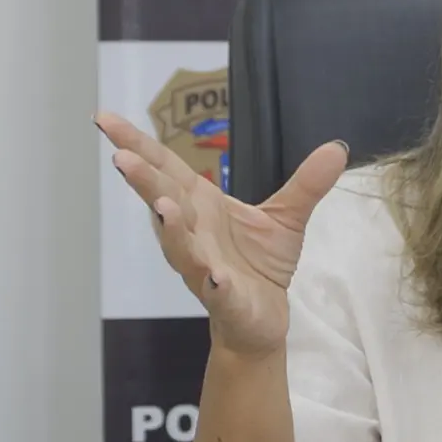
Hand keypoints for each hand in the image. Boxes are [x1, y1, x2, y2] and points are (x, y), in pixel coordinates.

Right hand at [95, 110, 348, 356]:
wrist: (262, 322)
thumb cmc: (260, 266)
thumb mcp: (287, 218)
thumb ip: (307, 183)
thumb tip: (336, 148)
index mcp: (201, 207)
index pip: (165, 170)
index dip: (138, 145)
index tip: (105, 119)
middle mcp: (194, 234)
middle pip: (164, 202)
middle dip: (144, 181)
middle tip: (122, 158)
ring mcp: (204, 268)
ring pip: (181, 247)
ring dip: (170, 228)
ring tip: (163, 207)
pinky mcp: (226, 300)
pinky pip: (218, 291)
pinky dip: (214, 283)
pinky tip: (213, 276)